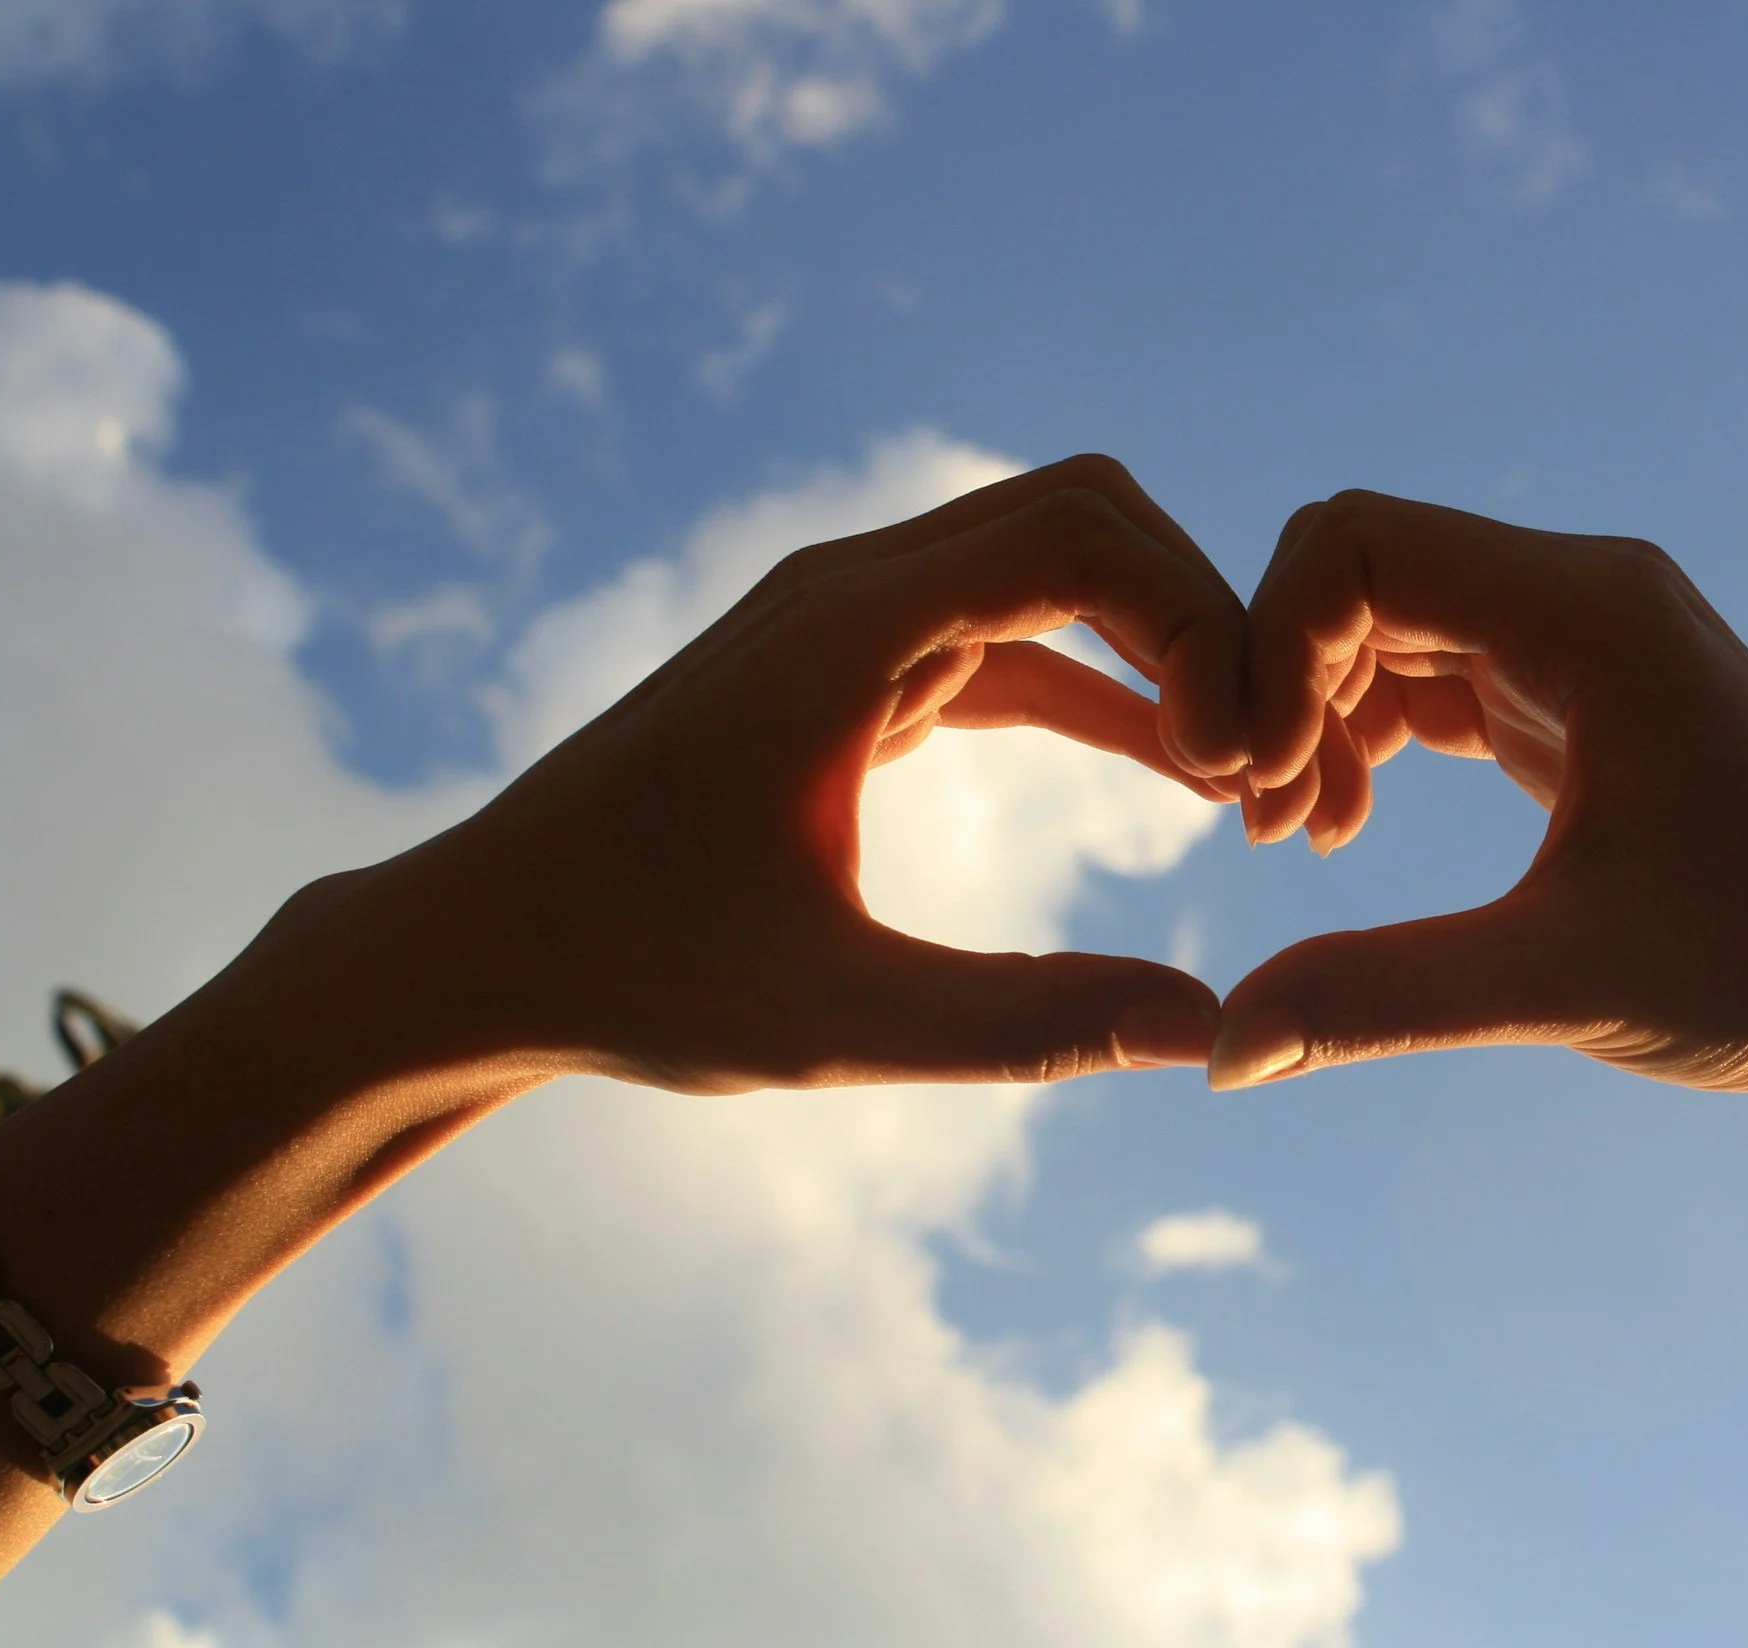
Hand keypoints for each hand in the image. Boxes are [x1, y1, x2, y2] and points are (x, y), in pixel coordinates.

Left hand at [339, 455, 1251, 1093]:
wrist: (481, 948)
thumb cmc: (636, 977)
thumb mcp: (839, 1022)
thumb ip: (1030, 1024)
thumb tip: (1205, 1031)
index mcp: (844, 633)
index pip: (1079, 536)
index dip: (1197, 622)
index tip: (1245, 759)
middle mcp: (849, 589)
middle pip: (1086, 515)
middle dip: (1200, 614)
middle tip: (1266, 756)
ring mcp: (846, 617)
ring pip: (1055, 564)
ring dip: (1156, 646)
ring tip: (1244, 773)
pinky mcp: (846, 664)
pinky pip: (1009, 633)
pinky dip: (1097, 685)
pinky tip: (1174, 767)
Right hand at [1212, 490, 1747, 1100]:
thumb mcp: (1566, 982)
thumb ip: (1383, 996)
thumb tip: (1222, 1051)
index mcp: (1590, 612)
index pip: (1352, 542)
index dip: (1268, 646)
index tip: (1259, 785)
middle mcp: (1585, 597)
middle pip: (1355, 569)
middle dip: (1279, 680)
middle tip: (1261, 821)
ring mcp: (1585, 644)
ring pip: (1384, 624)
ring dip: (1316, 716)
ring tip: (1300, 841)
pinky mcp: (1581, 701)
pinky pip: (1430, 676)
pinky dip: (1366, 737)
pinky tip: (1343, 835)